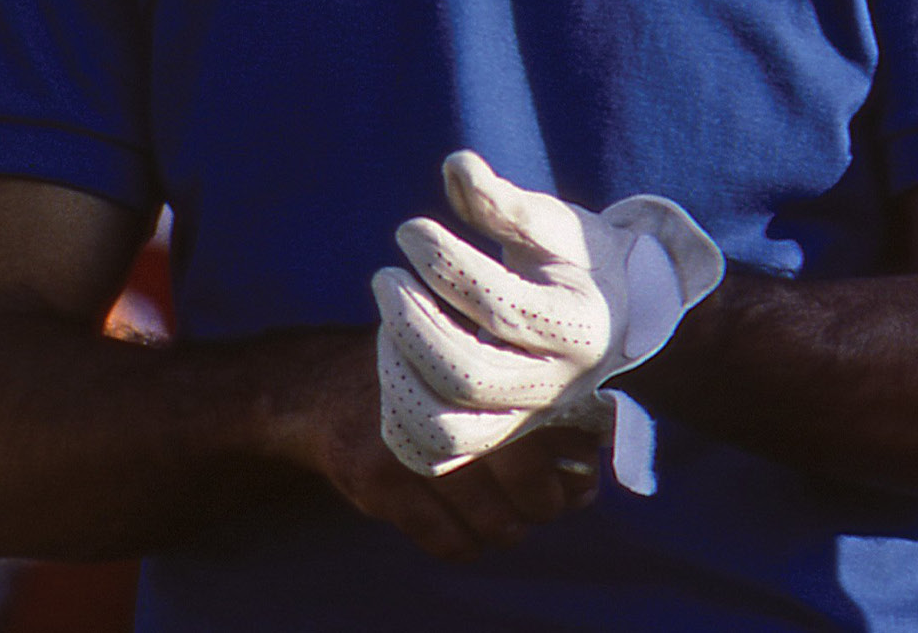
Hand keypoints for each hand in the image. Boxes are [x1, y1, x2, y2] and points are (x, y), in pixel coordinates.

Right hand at [291, 329, 603, 559]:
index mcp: (488, 371)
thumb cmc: (427, 385)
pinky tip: (467, 533)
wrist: (326, 387)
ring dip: (507, 529)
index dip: (577, 466)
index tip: (581, 484)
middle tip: (543, 506)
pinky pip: (443, 538)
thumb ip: (532, 408)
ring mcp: (414, 444)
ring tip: (507, 523)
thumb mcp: (475, 374)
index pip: (559, 427)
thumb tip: (591, 469)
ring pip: (489, 516)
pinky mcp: (379, 481)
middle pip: (528, 476)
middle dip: (544, 504)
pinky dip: (465, 545)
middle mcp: (454, 403)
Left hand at [371, 151, 721, 477]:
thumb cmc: (575, 259)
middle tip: (386, 276)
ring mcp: (523, 420)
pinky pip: (429, 452)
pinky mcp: (493, 438)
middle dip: (410, 324)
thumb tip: (455, 165)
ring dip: (398, 374)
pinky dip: (397, 413)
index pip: (501, 307)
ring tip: (390, 324)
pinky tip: (396, 361)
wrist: (613, 317)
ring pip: (444, 430)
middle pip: (466, 377)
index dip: (443, 265)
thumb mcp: (553, 224)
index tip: (411, 231)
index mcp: (580, 324)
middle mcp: (556, 385)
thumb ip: (504, 202)